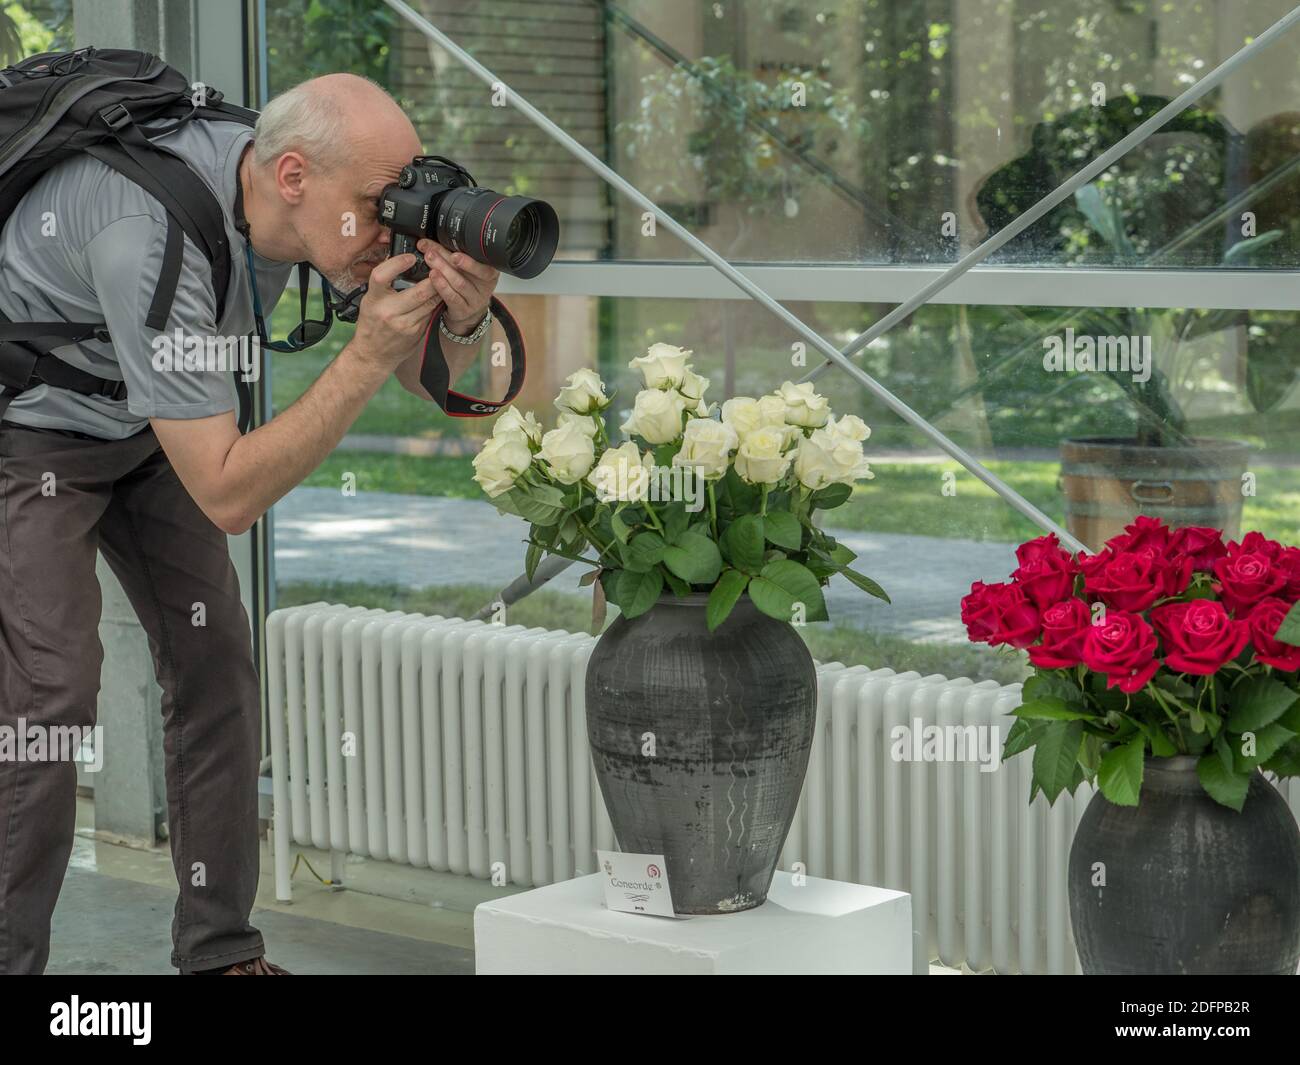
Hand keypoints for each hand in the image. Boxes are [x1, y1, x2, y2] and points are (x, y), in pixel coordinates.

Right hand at [349, 253, 439, 370]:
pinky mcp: (416, 332)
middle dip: (432, 278)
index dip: (397, 264)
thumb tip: (401, 261)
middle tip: (439, 267)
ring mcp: (404, 325)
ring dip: (438, 290)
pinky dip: (435, 303)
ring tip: (443, 279)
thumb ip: (384, 285)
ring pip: (429, 303)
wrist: (373, 354)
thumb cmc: (371, 323)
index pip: (382, 276)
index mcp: (373, 300)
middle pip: (418, 292)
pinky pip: (430, 313)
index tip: (410, 257)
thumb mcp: (370, 301)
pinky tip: (438, 296)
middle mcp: (388, 312)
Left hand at [418, 239, 499, 332]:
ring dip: (443, 271)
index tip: (454, 254)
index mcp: (489, 270)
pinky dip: (442, 286)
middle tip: (432, 253)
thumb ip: (445, 253)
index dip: (469, 260)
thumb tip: (424, 244)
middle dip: (447, 260)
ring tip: (430, 262)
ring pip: (460, 284)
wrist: (467, 308)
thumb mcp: (461, 267)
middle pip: (467, 272)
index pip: (482, 263)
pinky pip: (453, 297)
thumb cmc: (465, 282)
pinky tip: (433, 278)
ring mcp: (476, 299)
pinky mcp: (465, 310)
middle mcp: (485, 285)